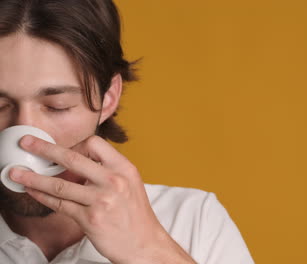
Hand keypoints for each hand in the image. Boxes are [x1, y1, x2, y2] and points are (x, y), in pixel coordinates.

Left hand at [9, 135, 195, 263]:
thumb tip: (79, 163)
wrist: (145, 244)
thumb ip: (108, 171)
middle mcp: (114, 180)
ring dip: (33, 177)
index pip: (95, 144)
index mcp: (124, 168)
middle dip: (44, 148)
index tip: (63, 149)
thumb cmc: (136, 215)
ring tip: (16, 172)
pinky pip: (59, 205)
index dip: (76, 144)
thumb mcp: (131, 184)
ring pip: (58, 184)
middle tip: (27, 143)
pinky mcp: (90, 219)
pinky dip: (42, 197)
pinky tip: (32, 191)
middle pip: (72, 158)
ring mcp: (101, 200)